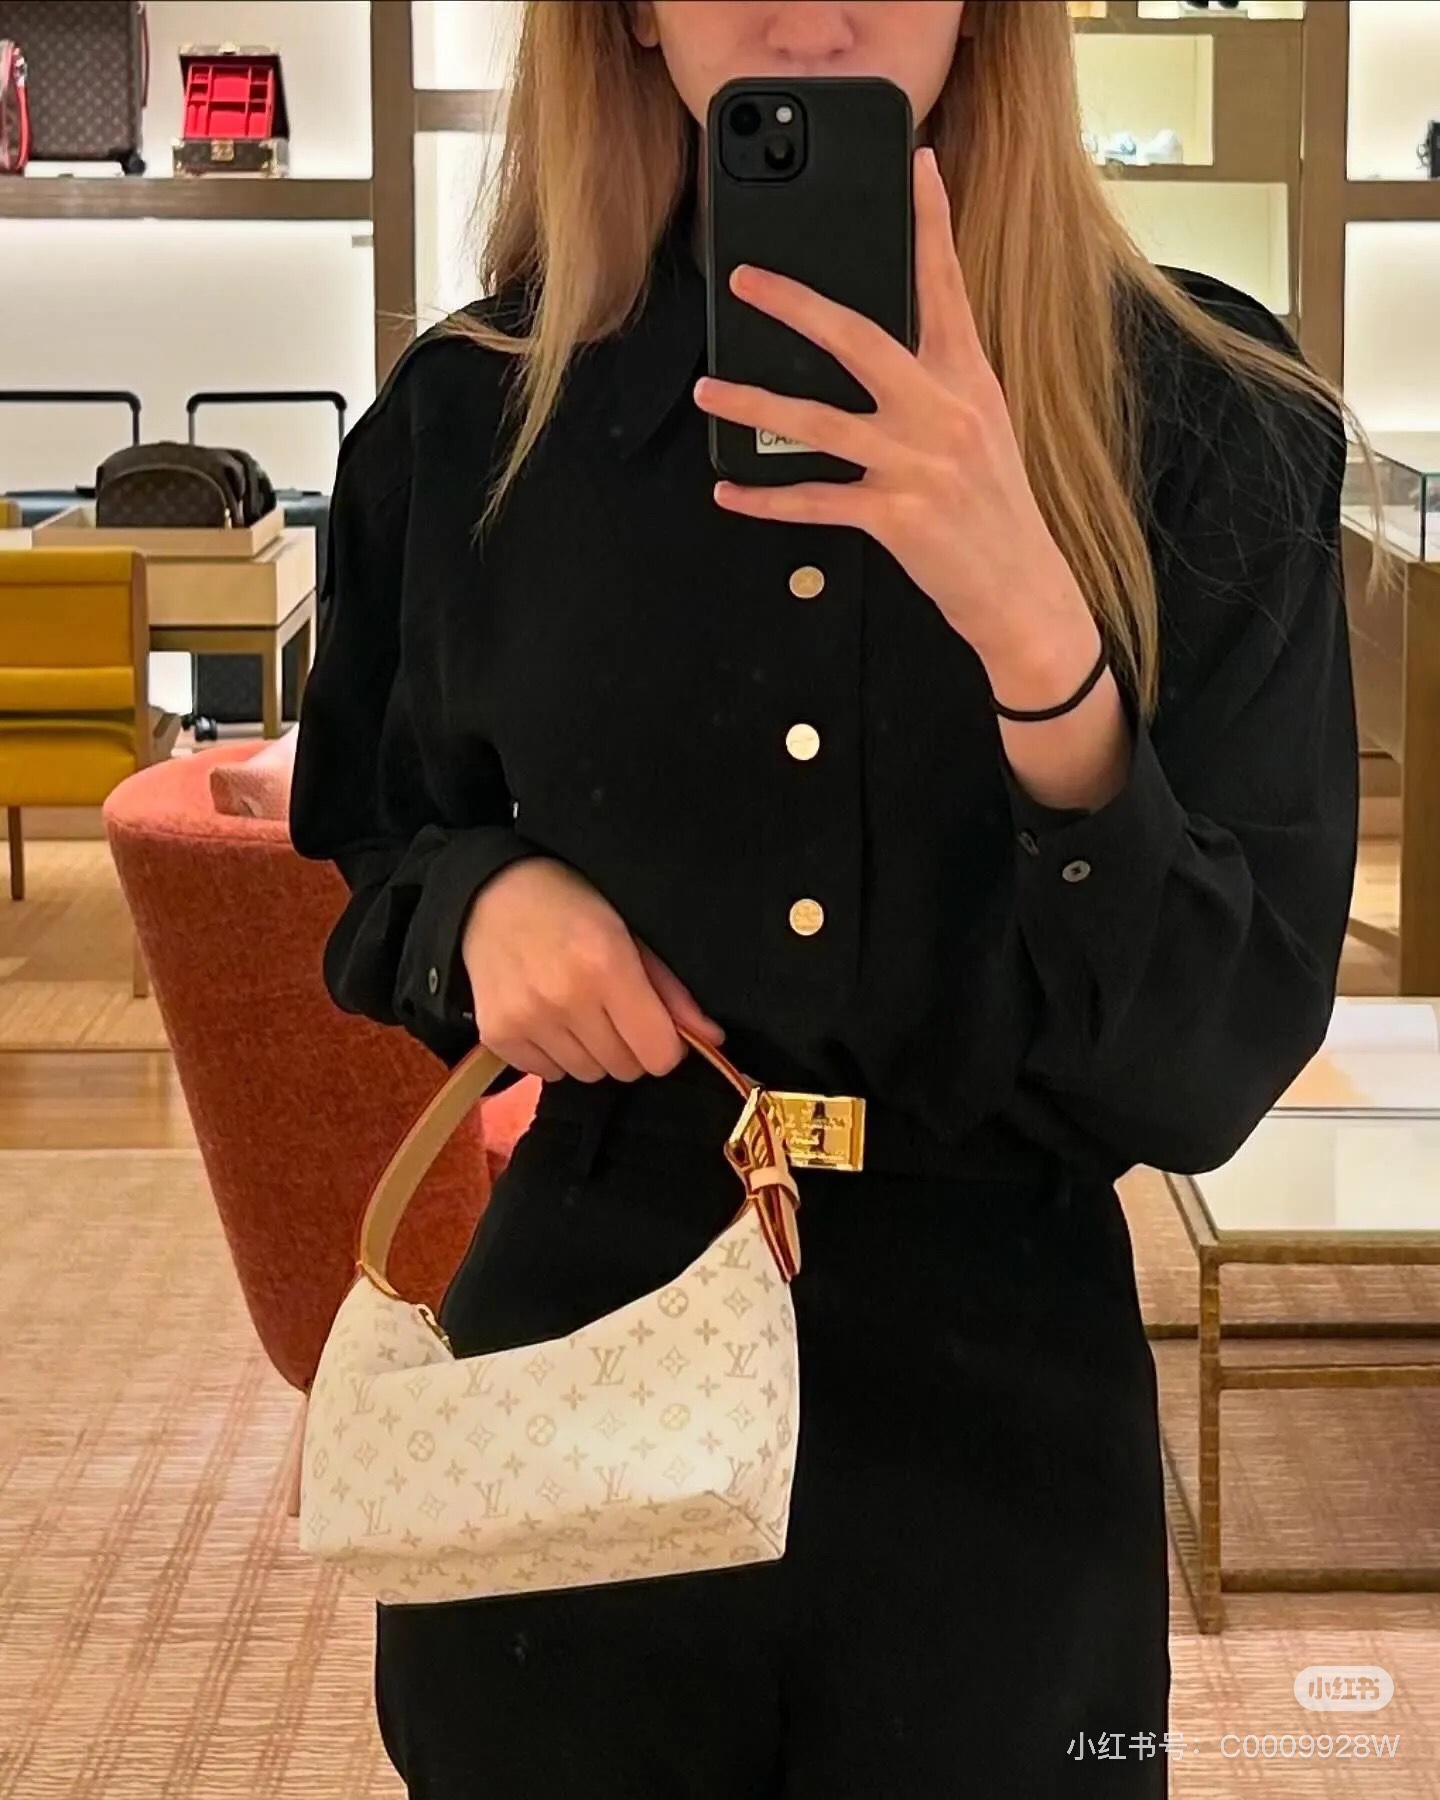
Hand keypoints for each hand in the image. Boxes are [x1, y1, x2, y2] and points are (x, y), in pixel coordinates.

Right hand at [459, 858, 725, 1082]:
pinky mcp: (497, 1035)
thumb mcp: (631, 932)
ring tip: (577, 1008)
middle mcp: (565, 999)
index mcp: (607, 967)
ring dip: (592, 1051)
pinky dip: (556, 1054)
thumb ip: (671, 990)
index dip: (665, 1045)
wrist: (491, 895)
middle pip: (624, 1069)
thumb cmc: (572, 906)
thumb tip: (713, 1039)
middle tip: (613, 1009)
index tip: (655, 1026)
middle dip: (629, 1046)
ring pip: (587, 1074)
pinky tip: (548, 1016)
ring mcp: (527, 1020)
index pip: (658, 1055)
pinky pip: (548, 1074)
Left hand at [692, 146, 1097, 686]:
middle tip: (747, 280)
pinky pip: (814, 502)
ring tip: (711, 391)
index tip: (919, 167)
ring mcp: (917, 464)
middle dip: (796, 305)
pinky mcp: (895, 516)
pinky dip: (767, 499)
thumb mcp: (982, 429)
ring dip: (755, 404)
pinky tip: (730, 492)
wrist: (1021, 589)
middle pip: (860, 339)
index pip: (948, 288)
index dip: (933, 224)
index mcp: (969, 381)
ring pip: (818, 423)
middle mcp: (943, 413)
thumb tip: (882, 347)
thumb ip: (939, 382)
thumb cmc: (995, 508)